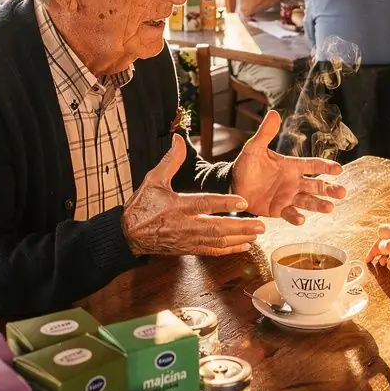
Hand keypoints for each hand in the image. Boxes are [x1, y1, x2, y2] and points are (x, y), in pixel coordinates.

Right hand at [122, 135, 264, 256]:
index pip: (204, 204)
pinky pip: (212, 251)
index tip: (243, 201)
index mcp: (177, 206)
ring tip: (257, 233)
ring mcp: (187, 240)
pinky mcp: (188, 249)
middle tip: (260, 224)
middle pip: (217, 227)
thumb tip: (178, 139)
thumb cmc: (142, 206)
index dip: (224, 203)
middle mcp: (184, 225)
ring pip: (217, 241)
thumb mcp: (153, 180)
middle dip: (240, 227)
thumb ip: (170, 160)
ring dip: (239, 238)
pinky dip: (229, 249)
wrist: (129, 235)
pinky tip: (244, 246)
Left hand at [232, 109, 345, 224]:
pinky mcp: (279, 210)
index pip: (313, 165)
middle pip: (317, 185)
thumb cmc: (246, 165)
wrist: (233, 184)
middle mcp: (294, 182)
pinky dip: (296, 217)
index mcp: (291, 166)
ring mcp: (288, 197)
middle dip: (330, 189)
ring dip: (319, 205)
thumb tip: (274, 113)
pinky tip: (301, 220)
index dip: (326, 166)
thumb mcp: (254, 148)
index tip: (338, 169)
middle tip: (342, 192)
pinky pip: (290, 213)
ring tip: (330, 208)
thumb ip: (265, 133)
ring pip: (308, 201)